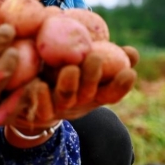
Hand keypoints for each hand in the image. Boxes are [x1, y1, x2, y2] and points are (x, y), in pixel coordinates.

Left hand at [5, 46, 138, 146]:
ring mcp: (58, 108)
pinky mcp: (37, 112)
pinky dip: (39, 96)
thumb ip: (109, 53)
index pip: (113, 93)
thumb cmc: (68, 72)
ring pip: (65, 97)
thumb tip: (131, 52)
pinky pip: (39, 106)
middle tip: (96, 57)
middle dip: (93, 77)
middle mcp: (79, 102)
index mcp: (95, 93)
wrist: (34, 98)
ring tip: (70, 69)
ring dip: (69, 84)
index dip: (122, 86)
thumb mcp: (89, 63)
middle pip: (89, 92)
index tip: (129, 73)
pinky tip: (38, 84)